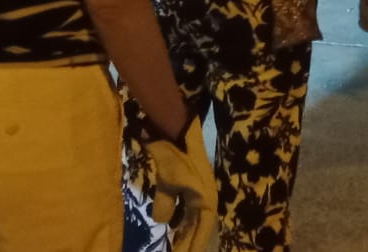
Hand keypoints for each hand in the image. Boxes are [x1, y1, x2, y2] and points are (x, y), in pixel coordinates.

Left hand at [146, 126, 215, 251]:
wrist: (178, 128)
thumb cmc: (175, 153)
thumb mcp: (169, 178)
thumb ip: (166, 201)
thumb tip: (163, 222)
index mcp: (205, 199)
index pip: (202, 230)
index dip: (195, 245)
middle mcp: (204, 199)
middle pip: (197, 228)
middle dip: (189, 243)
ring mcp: (197, 193)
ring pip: (192, 221)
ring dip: (186, 235)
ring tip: (177, 247)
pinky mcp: (189, 189)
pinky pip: (187, 212)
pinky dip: (181, 223)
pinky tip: (173, 228)